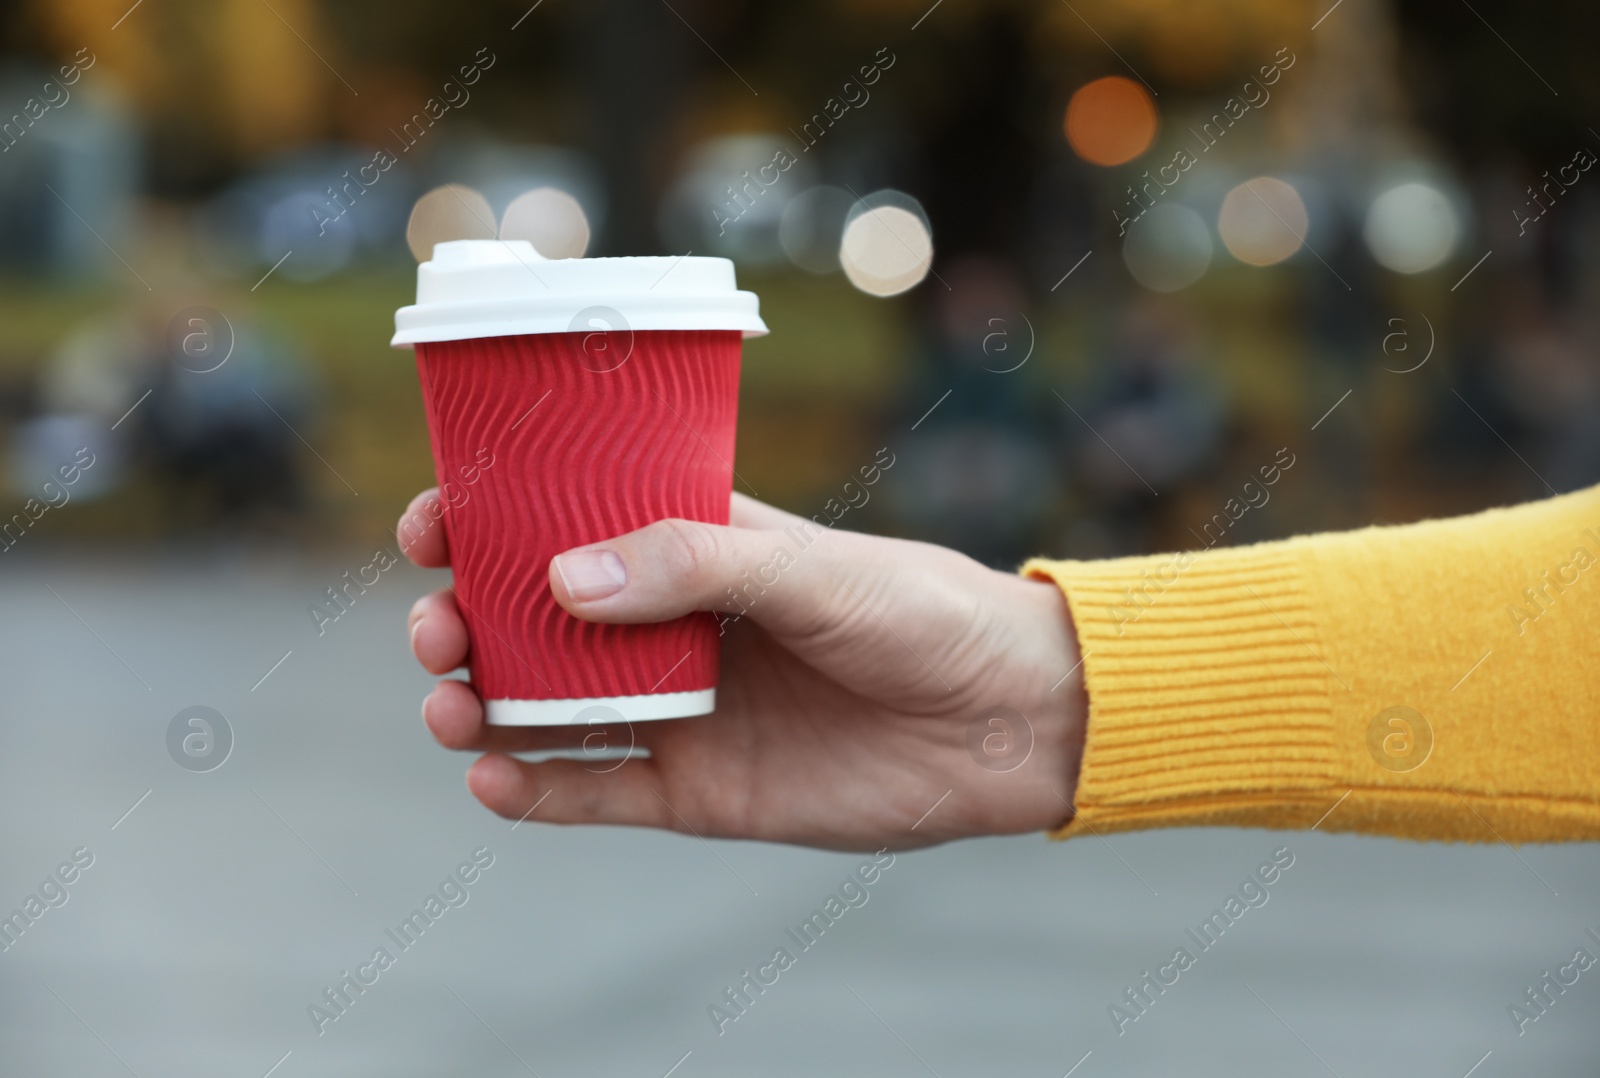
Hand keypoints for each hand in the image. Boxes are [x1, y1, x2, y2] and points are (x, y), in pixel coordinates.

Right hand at [400, 489, 1086, 851]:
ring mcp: (679, 709)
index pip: (566, 523)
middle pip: (534, 621)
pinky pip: (596, 791)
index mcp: (693, 548)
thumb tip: (562, 576)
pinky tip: (494, 783)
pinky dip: (537, 791)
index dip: (488, 520)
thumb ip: (696, 567)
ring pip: (547, 709)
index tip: (430, 522)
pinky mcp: (698, 789)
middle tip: (437, 628)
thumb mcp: (810, 572)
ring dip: (482, 706)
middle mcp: (671, 627)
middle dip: (465, 621)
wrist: (1007, 721)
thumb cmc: (923, 613)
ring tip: (452, 709)